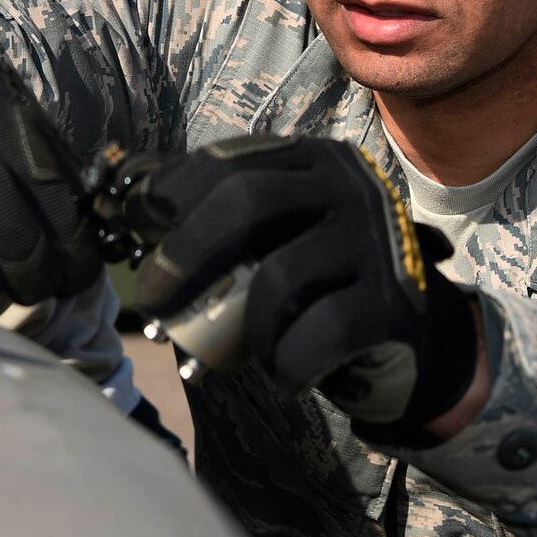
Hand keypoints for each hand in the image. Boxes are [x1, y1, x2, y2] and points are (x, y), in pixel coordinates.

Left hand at [124, 135, 478, 441]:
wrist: (410, 337)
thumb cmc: (318, 281)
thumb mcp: (272, 233)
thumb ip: (212, 212)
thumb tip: (125, 195)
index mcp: (310, 161)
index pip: (229, 161)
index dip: (171, 190)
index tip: (134, 224)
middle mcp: (348, 188)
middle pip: (248, 202)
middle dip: (185, 253)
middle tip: (151, 301)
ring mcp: (375, 244)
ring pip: (279, 277)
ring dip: (240, 326)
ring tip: (235, 353)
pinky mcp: (392, 305)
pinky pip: (318, 335)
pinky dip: (286, 364)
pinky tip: (283, 375)